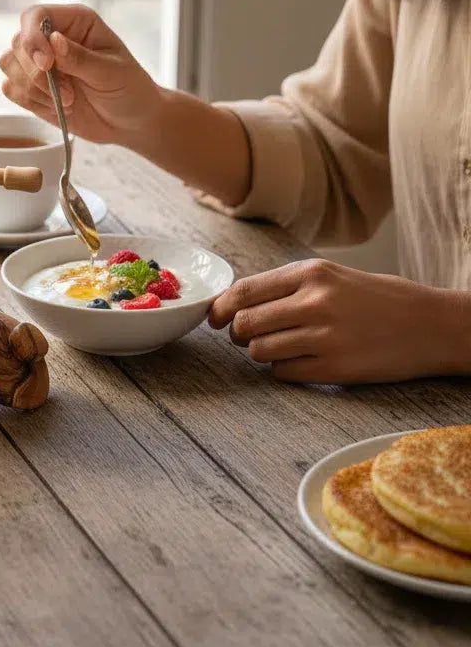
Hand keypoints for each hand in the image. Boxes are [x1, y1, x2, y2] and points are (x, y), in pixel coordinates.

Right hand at [0, 3, 159, 145]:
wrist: (130, 122)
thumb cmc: (129, 89)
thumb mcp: (111, 72)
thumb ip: (80, 58)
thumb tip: (53, 40)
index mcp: (74, 22)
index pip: (35, 15)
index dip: (32, 38)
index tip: (47, 65)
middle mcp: (51, 38)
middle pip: (18, 42)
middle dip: (37, 73)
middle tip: (69, 94)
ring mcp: (39, 63)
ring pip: (9, 64)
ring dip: (33, 88)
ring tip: (67, 102)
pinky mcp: (32, 87)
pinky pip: (10, 88)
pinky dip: (29, 100)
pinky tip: (55, 107)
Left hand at [209, 259, 470, 383]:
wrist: (432, 325)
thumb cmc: (378, 299)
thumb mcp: (332, 276)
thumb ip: (287, 286)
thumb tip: (237, 301)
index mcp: (310, 273)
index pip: (244, 291)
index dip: (221, 307)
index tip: (213, 318)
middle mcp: (315, 302)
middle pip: (245, 323)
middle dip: (237, 333)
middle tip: (245, 337)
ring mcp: (325, 336)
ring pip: (260, 350)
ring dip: (259, 354)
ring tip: (276, 349)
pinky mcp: (336, 368)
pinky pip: (284, 373)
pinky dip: (282, 371)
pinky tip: (298, 363)